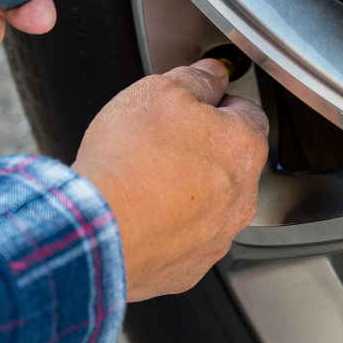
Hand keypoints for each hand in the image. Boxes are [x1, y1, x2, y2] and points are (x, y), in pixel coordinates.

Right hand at [72, 59, 268, 300]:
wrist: (95, 227)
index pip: (246, 114)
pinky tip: (138, 216)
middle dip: (200, 152)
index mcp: (243, 148)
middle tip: (159, 144)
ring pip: (208, 206)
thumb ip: (195, 79)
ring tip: (143, 183)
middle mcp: (241, 198)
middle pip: (228, 164)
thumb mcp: (160, 92)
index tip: (192, 106)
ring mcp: (216, 238)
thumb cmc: (129, 160)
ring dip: (184, 193)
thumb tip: (211, 74)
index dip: (216, 105)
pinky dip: (165, 230)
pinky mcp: (188, 269)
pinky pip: (183, 242)